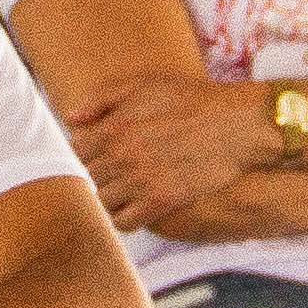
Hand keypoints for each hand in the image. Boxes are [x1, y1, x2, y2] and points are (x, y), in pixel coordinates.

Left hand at [66, 71, 279, 230]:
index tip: (105, 152)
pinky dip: (125, 218)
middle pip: (91, 176)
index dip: (90, 151)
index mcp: (115, 128)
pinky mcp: (161, 201)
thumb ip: (102, 99)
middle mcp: (123, 156)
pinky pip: (124, 222)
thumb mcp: (146, 86)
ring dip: (112, 196)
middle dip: (102, 173)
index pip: (78, 150)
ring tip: (128, 189)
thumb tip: (71, 119)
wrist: (236, 125)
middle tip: (121, 170)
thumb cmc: (192, 101)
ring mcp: (141, 181)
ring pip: (104, 200)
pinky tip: (136, 207)